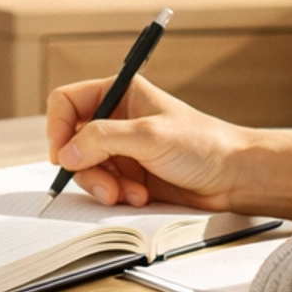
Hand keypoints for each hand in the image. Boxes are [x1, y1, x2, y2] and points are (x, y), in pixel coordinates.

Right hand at [45, 75, 248, 210]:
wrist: (233, 177)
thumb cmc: (202, 144)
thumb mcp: (149, 136)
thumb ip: (103, 140)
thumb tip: (65, 153)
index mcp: (120, 93)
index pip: (67, 102)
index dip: (57, 127)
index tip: (62, 155)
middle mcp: (116, 120)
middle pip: (72, 142)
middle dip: (86, 168)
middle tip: (107, 186)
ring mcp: (122, 150)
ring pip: (85, 169)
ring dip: (103, 186)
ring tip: (131, 194)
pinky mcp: (129, 177)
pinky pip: (104, 188)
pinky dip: (117, 196)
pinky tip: (142, 197)